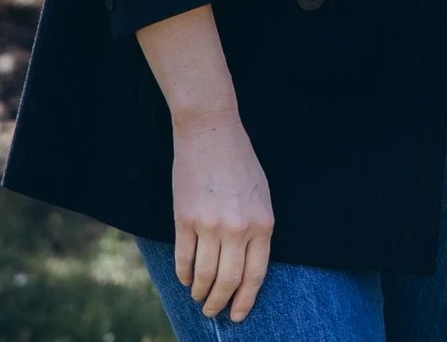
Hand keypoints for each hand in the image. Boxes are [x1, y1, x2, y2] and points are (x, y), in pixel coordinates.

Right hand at [170, 110, 275, 321]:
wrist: (211, 131)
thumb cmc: (240, 162)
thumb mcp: (261, 196)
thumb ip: (257, 230)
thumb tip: (247, 267)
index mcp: (263, 223)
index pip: (255, 275)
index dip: (245, 300)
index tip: (238, 315)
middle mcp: (238, 228)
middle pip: (228, 281)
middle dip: (219, 302)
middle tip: (212, 312)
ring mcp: (210, 224)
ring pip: (204, 274)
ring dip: (200, 291)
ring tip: (198, 297)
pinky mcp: (185, 219)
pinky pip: (184, 258)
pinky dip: (183, 274)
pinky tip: (185, 279)